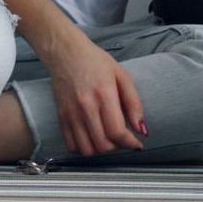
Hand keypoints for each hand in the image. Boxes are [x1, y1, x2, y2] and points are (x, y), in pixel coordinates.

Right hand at [43, 28, 146, 156]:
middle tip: (122, 139)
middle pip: (102, 144)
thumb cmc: (94, 61)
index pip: (117, 132)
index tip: (136, 143)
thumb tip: (142, 129)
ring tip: (107, 139)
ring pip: (86, 149)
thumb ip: (134, 103)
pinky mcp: (60, 116)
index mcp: (103, 95)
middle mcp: (85, 107)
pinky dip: (83, 148)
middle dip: (117, 147)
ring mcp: (70, 113)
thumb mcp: (121, 76)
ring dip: (100, 150)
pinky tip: (91, 138)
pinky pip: (71, 145)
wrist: (64, 51)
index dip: (130, 143)